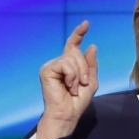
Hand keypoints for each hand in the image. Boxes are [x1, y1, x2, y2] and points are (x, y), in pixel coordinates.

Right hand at [36, 21, 97, 138]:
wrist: (67, 114)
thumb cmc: (77, 102)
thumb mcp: (90, 82)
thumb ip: (91, 65)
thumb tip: (91, 46)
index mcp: (68, 65)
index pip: (73, 45)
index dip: (79, 34)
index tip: (86, 24)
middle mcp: (58, 63)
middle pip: (76, 53)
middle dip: (84, 69)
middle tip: (81, 85)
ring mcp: (51, 65)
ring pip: (72, 59)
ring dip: (78, 75)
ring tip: (74, 88)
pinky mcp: (47, 70)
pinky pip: (66, 65)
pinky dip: (71, 76)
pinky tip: (68, 86)